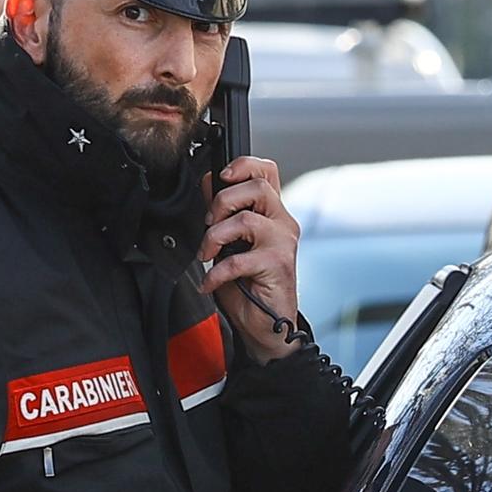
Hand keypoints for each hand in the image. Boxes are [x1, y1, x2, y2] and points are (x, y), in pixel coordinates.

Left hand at [198, 155, 312, 363]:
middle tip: (209, 225)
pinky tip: (210, 282)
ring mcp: (283, 243)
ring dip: (215, 236)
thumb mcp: (230, 243)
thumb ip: (222, 214)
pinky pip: (239, 259)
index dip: (244, 165)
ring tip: (208, 255)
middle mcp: (283, 224)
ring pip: (247, 219)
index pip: (267, 172)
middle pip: (258, 187)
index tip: (222, 176)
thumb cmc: (251, 286)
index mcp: (273, 214)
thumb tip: (208, 185)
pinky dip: (216, 273)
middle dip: (223, 201)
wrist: (268, 326)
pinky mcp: (277, 265)